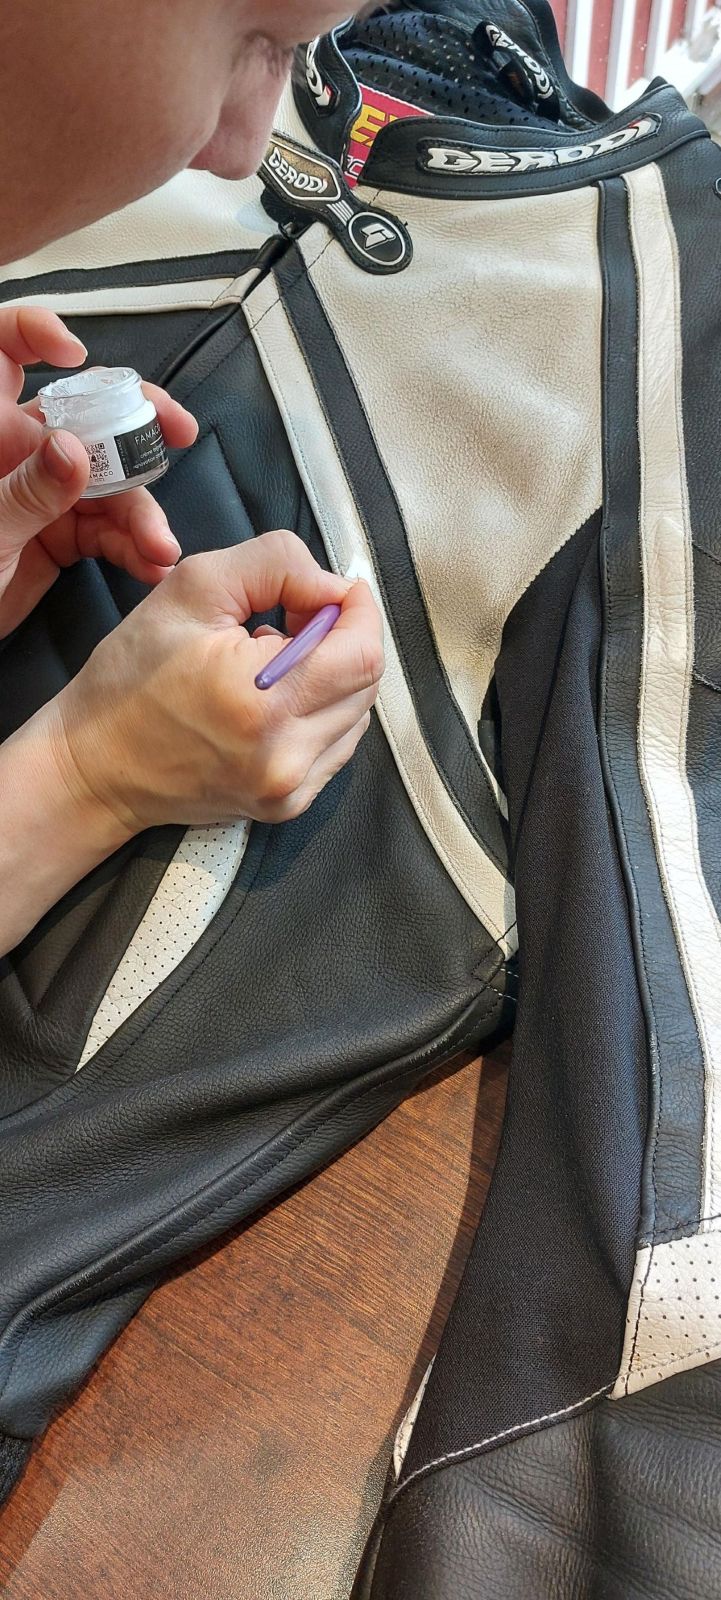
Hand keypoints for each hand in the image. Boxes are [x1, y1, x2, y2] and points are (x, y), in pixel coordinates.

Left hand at [0, 306, 197, 637]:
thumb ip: (26, 491)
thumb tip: (75, 451)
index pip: (4, 352)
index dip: (34, 335)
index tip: (72, 355)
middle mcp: (19, 452)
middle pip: (86, 414)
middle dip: (136, 419)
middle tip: (177, 431)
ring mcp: (44, 494)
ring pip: (108, 483)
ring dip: (142, 513)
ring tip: (160, 548)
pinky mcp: (59, 536)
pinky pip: (107, 532)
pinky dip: (133, 548)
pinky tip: (151, 564)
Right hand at [48, 530, 383, 830]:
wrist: (96, 767)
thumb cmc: (131, 678)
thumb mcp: (191, 589)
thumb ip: (275, 566)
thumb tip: (332, 587)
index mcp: (263, 701)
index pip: (363, 651)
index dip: (356, 610)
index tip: (326, 591)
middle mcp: (286, 755)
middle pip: (367, 682)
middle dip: (342, 638)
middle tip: (291, 620)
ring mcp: (289, 788)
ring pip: (357, 713)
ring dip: (331, 676)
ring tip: (272, 664)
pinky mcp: (287, 805)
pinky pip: (336, 745)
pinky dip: (319, 712)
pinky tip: (272, 700)